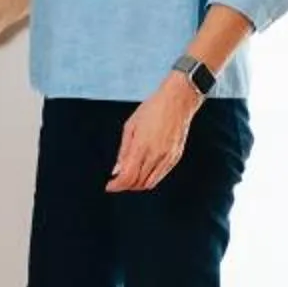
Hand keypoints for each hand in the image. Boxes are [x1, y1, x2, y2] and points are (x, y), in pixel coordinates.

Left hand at [107, 77, 200, 192]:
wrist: (177, 100)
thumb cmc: (152, 109)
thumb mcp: (131, 126)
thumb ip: (123, 151)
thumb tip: (116, 170)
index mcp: (141, 146)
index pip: (127, 176)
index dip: (116, 185)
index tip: (109, 186)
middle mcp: (155, 155)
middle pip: (137, 183)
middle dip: (125, 186)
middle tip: (117, 182)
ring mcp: (167, 157)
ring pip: (150, 183)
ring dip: (137, 185)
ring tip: (129, 178)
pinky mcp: (176, 156)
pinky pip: (161, 175)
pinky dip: (150, 179)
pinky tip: (143, 172)